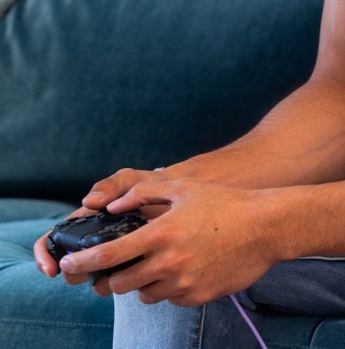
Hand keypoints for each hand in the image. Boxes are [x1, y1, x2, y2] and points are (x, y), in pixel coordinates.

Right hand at [35, 167, 168, 281]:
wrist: (180, 198)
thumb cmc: (149, 185)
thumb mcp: (129, 180)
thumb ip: (111, 185)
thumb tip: (90, 202)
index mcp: (85, 221)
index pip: (52, 241)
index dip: (44, 256)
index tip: (52, 270)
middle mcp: (94, 241)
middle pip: (70, 266)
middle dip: (72, 275)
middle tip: (83, 275)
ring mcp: (112, 256)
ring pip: (93, 278)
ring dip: (96, 283)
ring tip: (107, 280)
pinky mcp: (132, 266)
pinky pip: (119, 281)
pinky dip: (119, 283)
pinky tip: (131, 278)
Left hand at [58, 178, 283, 305]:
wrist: (266, 226)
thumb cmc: (225, 202)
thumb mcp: (182, 187)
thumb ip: (143, 194)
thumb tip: (113, 206)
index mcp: (160, 234)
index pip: (109, 256)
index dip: (83, 262)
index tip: (69, 264)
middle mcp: (168, 262)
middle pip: (120, 283)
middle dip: (110, 278)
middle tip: (112, 268)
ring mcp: (183, 283)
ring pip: (144, 294)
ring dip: (140, 283)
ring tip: (152, 264)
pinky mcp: (198, 297)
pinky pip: (170, 299)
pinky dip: (167, 288)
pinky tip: (180, 269)